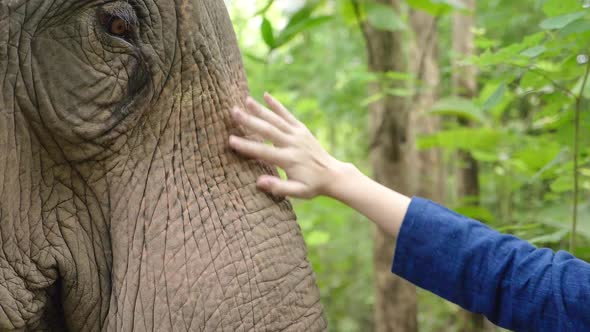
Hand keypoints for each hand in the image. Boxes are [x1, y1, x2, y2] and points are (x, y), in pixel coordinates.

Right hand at [229, 93, 347, 198]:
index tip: (230, 140)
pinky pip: (288, 115)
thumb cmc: (312, 186)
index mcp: (289, 160)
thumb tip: (258, 182)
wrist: (333, 174)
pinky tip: (266, 95)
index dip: (247, 146)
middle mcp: (293, 144)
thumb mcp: (298, 192)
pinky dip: (277, 105)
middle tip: (233, 112)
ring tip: (245, 100)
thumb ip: (279, 188)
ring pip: (277, 120)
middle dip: (250, 121)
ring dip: (260, 110)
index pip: (264, 152)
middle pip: (268, 130)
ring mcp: (298, 135)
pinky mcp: (302, 129)